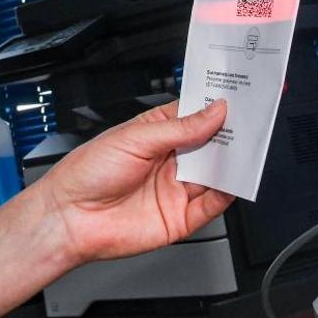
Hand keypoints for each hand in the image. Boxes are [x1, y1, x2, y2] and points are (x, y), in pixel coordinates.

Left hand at [37, 100, 234, 265]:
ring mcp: (174, 189)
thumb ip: (179, 128)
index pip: (193, 117)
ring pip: (214, 175)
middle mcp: (167, 161)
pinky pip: (210, 207)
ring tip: (245, 152)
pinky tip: (231, 184)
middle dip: (228, 136)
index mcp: (154, 134)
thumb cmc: (86, 173)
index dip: (214, 108)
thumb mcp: (133, 139)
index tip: (236, 98)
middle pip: (209, 146)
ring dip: (230, 165)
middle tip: (248, 125)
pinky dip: (225, 196)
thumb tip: (213, 111)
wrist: (69, 218)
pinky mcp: (179, 218)